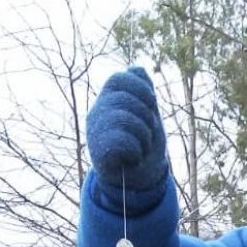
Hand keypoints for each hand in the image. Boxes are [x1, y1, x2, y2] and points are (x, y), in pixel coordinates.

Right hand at [86, 66, 168, 190]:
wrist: (140, 177)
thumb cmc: (145, 141)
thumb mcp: (148, 111)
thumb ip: (143, 90)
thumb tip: (137, 68)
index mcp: (110, 99)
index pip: (121, 78)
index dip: (142, 89)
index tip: (151, 104)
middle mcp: (98, 111)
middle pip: (126, 99)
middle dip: (147, 116)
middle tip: (146, 131)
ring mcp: (95, 132)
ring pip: (126, 120)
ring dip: (144, 136)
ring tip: (141, 145)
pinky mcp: (98, 153)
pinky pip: (122, 142)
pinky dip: (136, 151)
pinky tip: (133, 156)